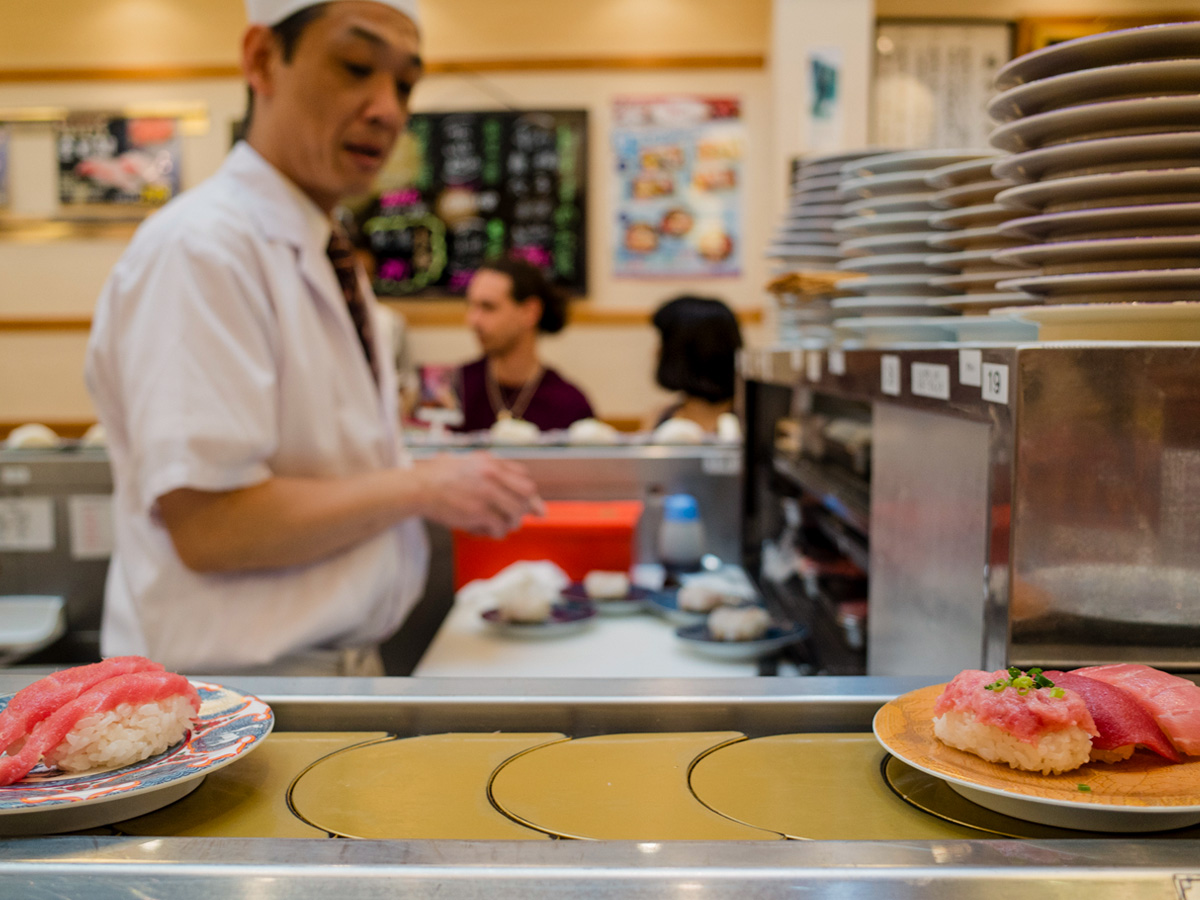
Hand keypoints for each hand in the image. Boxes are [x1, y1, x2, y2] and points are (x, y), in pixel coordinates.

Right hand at [412, 452, 543, 537]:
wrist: (418, 487)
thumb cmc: (438, 476)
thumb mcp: (467, 462)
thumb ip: (488, 468)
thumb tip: (507, 482)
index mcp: (490, 462)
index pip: (523, 476)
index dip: (528, 492)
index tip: (531, 503)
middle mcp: (493, 475)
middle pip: (526, 494)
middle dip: (525, 508)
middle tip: (517, 518)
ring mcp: (487, 493)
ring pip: (516, 512)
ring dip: (510, 523)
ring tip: (498, 527)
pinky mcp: (479, 511)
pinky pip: (500, 527)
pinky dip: (496, 532)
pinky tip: (486, 532)